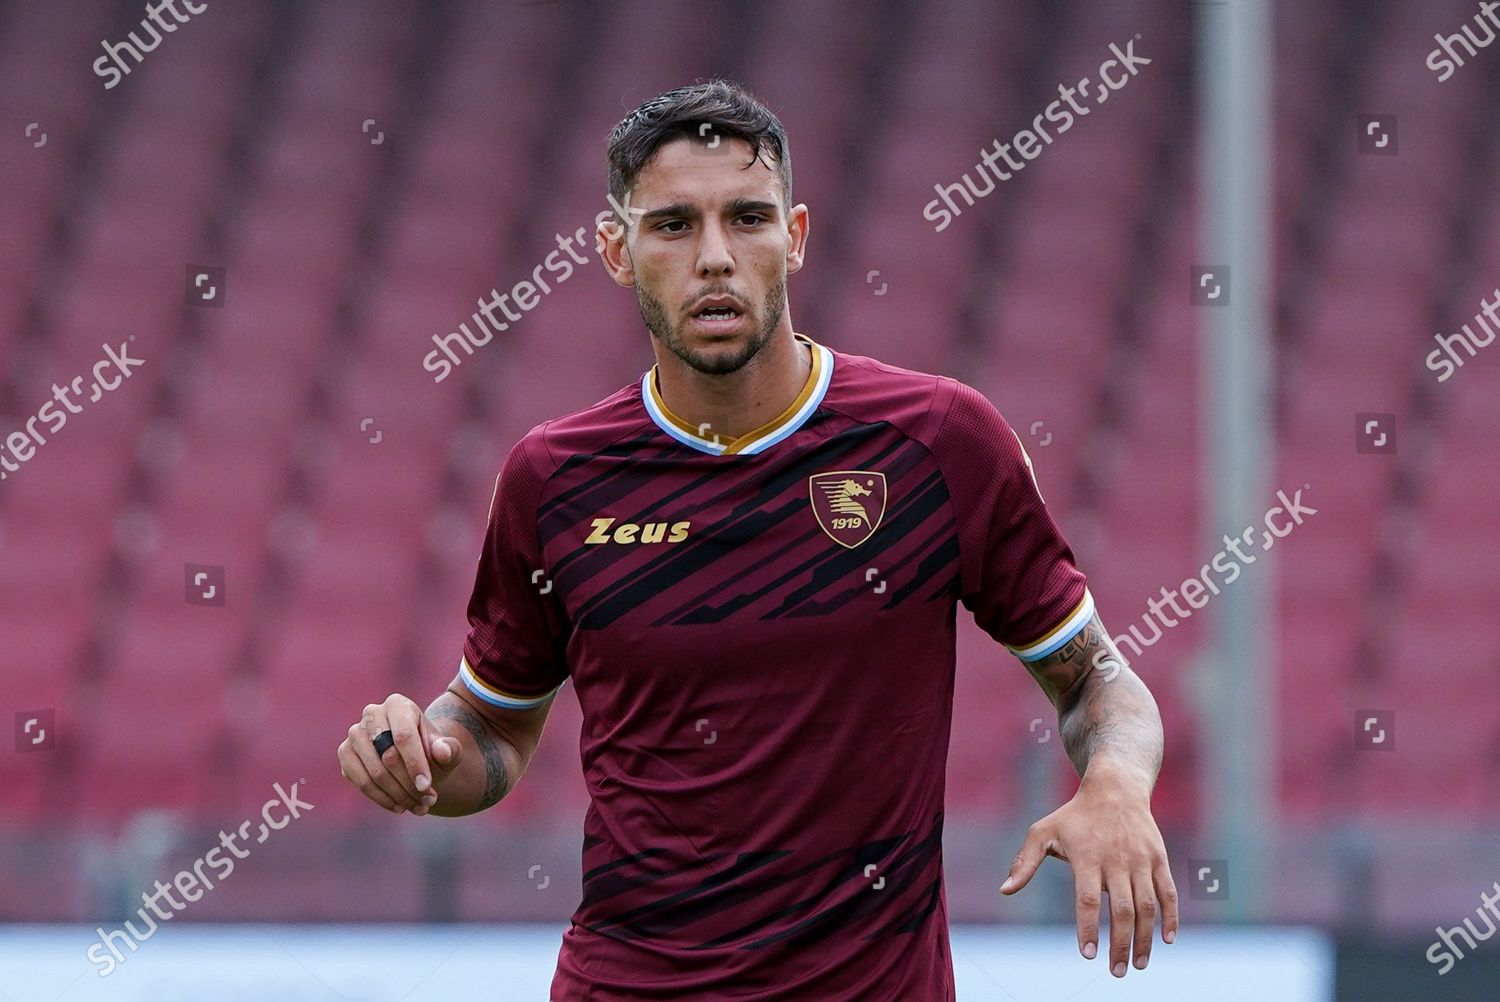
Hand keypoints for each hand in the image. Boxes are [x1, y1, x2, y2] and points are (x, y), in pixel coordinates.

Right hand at [337, 693, 462, 814]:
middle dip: (409, 784)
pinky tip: (400, 806)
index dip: (415, 764)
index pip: (404, 736)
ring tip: (418, 807)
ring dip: (397, 795)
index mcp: (398, 705)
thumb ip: (449, 749)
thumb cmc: (431, 750)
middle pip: (388, 756)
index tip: (427, 787)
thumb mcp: (447, 749)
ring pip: (373, 773)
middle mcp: (371, 714)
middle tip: (429, 801)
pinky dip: (381, 798)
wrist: (413, 756)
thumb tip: (443, 752)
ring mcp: (354, 734)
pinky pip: (360, 781)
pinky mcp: (345, 754)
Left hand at [999, 769, 1176, 976]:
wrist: (1115, 788)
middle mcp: (1116, 860)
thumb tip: (1005, 890)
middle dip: (1120, 944)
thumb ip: (1025, 862)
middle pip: (1122, 909)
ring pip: (1147, 906)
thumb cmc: (1074, 815)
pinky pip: (1168, 892)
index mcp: (1087, 857)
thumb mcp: (1043, 831)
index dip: (1089, 928)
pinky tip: (1167, 941)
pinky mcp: (1159, 859)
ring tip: (1139, 964)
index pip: (1088, 899)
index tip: (1089, 954)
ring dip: (1145, 938)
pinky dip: (1171, 917)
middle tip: (1116, 972)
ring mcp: (1141, 860)